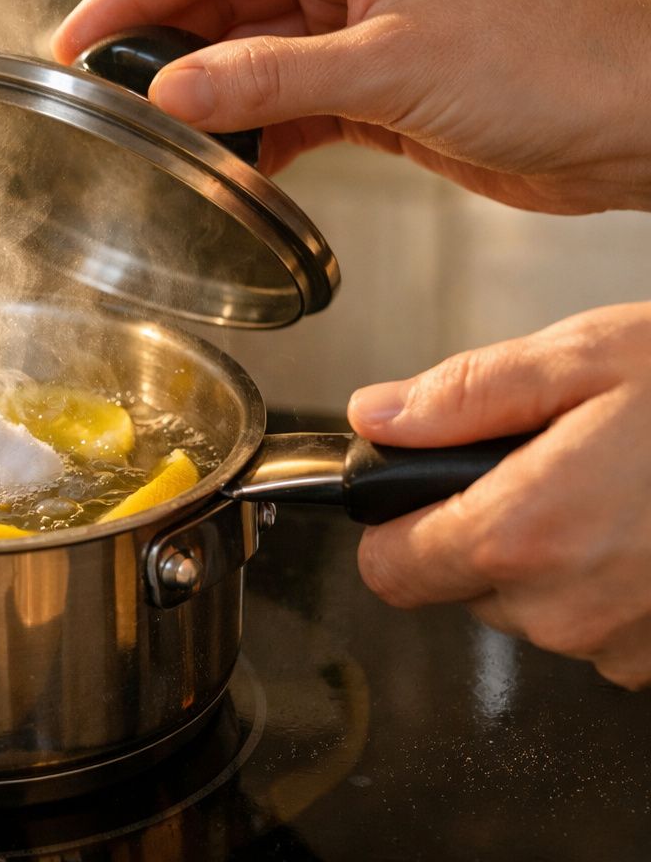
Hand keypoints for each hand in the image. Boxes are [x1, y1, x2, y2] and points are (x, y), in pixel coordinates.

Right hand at [51, 0, 650, 215]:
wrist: (637, 121)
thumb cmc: (550, 60)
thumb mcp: (390, 67)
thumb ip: (269, 79)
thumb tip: (171, 89)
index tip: (75, 43)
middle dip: (160, 49)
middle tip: (103, 103)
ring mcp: (359, 22)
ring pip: (248, 55)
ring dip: (207, 98)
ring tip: (158, 141)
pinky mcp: (373, 81)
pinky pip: (285, 101)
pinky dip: (255, 132)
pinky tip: (229, 163)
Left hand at [348, 301, 650, 688]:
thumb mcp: (586, 358)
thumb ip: (465, 395)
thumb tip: (378, 416)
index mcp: (526, 533)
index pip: (391, 571)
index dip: (395, 525)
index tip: (416, 493)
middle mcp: (569, 609)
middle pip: (466, 586)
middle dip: (491, 527)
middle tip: (558, 463)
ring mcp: (627, 647)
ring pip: (537, 609)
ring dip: (560, 557)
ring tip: (626, 487)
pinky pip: (605, 628)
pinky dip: (617, 584)